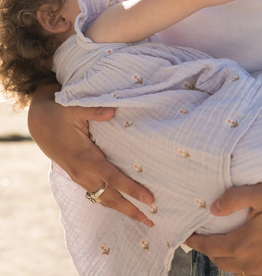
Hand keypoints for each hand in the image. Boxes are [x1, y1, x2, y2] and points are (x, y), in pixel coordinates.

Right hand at [28, 84, 153, 225]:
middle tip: (152, 223)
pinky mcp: (79, 176)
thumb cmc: (59, 114)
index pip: (113, 178)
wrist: (39, 123)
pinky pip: (97, 194)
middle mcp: (83, 172)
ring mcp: (80, 177)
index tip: (149, 200)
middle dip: (131, 210)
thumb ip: (93, 111)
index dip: (132, 190)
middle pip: (110, 197)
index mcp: (85, 158)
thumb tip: (111, 112)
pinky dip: (112, 202)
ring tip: (143, 219)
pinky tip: (124, 205)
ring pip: (103, 199)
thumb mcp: (74, 108)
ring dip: (123, 209)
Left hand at [186, 183, 261, 275]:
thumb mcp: (261, 191)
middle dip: (208, 249)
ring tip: (220, 244)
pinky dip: (244, 267)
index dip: (194, 241)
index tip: (186, 234)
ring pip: (236, 270)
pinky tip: (246, 255)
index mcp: (244, 244)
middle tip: (200, 237)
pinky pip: (254, 275)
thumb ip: (233, 199)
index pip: (209, 247)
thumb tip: (211, 209)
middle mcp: (253, 265)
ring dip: (225, 258)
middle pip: (220, 260)